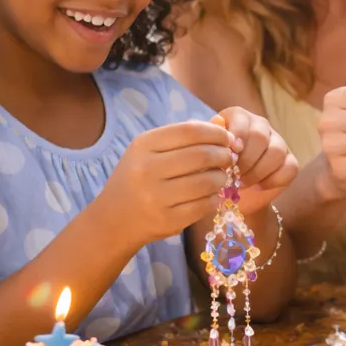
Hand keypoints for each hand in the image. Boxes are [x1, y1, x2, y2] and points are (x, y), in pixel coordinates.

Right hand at [103, 121, 235, 244]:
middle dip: (223, 155)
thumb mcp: (150, 151)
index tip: (229, 138)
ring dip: (222, 178)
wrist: (115, 218)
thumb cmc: (138, 177)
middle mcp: (147, 170)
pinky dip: (214, 198)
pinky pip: (204, 205)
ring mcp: (156, 197)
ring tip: (221, 177)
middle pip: (201, 155)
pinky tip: (211, 194)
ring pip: (206, 182)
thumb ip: (184, 136)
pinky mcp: (168, 221)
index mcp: (143, 145)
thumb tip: (222, 125)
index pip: (190, 131)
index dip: (216, 133)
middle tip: (230, 158)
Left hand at [213, 108, 297, 216]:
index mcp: (239, 117)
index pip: (242, 119)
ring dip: (258, 172)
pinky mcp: (290, 161)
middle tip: (233, 176)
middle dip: (246, 160)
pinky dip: (274, 180)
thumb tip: (218, 122)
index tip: (231, 154)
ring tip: (243, 183)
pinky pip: (290, 168)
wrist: (231, 191)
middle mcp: (261, 125)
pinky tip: (258, 186)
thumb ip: (209, 138)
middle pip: (261, 136)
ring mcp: (278, 142)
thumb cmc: (215, 167)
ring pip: (277, 152)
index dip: (237, 136)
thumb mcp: (206, 152)